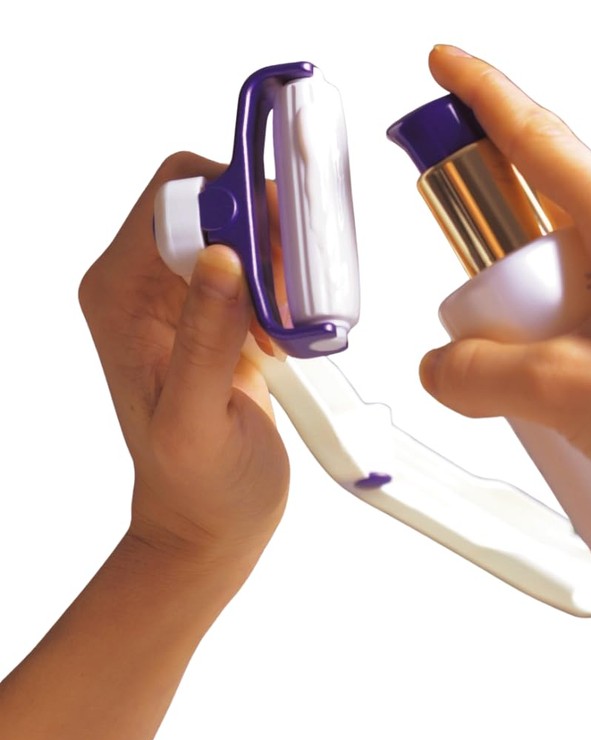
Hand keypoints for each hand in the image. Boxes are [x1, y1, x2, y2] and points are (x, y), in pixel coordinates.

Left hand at [79, 152, 288, 562]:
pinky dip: (286, 287)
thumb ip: (205, 339)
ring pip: (241, 232)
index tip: (283, 245)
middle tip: (298, 283)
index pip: (173, 199)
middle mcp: (144, 286)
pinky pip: (258, 269)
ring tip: (292, 319)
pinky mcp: (217, 317)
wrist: (209, 520)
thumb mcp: (198, 419)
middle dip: (266, 230)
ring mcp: (182, 299)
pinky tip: (289, 333)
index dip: (233, 204)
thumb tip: (223, 256)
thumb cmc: (198, 486)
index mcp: (121, 295)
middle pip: (211, 203)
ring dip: (281, 261)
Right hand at [419, 47, 590, 739]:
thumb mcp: (559, 394)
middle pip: (561, 218)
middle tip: (509, 331)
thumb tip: (443, 366)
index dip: (484, 96)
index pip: (540, 141)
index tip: (449, 67)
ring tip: (565, 382)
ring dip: (560, 313)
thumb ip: (474, 373)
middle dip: (520, 267)